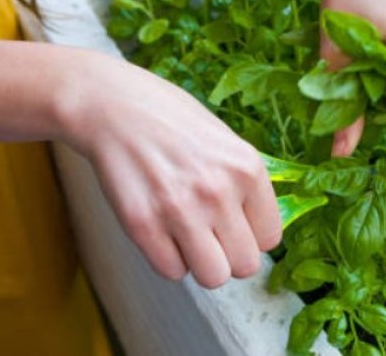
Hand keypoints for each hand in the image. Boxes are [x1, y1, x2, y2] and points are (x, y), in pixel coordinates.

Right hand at [58, 52, 281, 288]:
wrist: (114, 106)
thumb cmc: (172, 121)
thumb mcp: (226, 141)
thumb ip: (245, 184)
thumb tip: (258, 231)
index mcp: (247, 169)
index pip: (271, 238)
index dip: (251, 235)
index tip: (235, 224)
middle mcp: (219, 192)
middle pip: (245, 265)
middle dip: (229, 255)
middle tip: (211, 234)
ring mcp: (181, 210)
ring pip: (212, 277)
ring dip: (201, 263)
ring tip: (187, 235)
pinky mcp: (142, 225)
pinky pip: (172, 272)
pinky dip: (168, 258)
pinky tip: (161, 230)